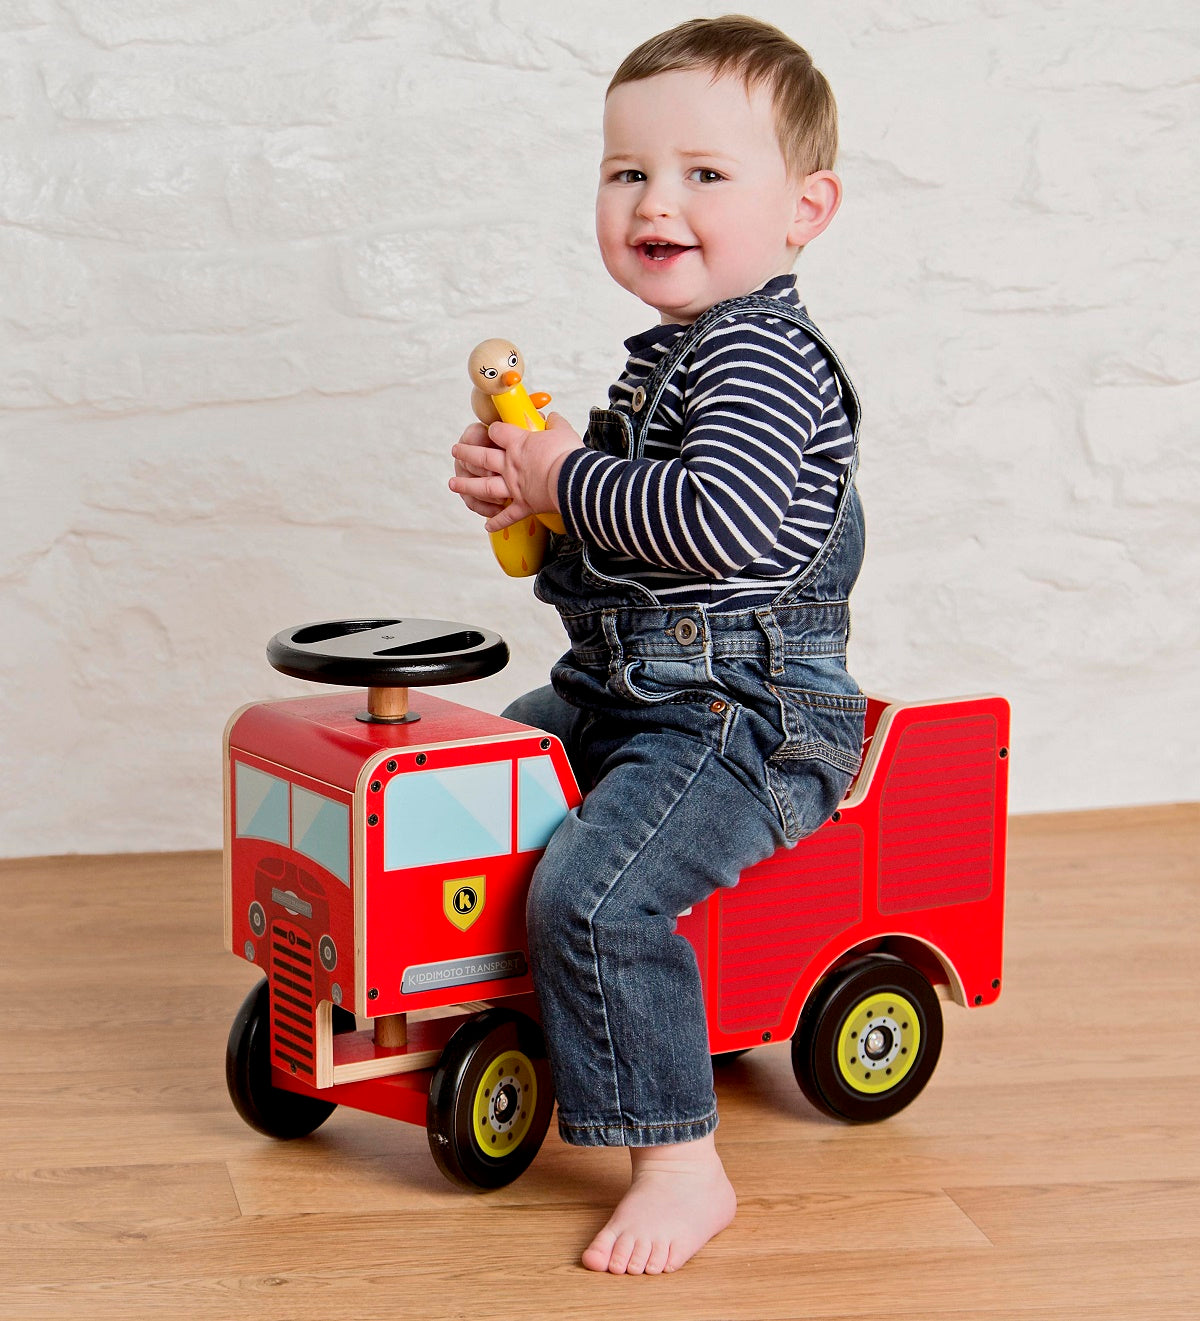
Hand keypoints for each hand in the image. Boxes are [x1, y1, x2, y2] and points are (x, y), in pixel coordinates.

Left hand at [449, 412, 582, 532]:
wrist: (575, 481)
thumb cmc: (568, 455)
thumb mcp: (563, 431)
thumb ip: (555, 424)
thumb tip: (552, 418)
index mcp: (519, 444)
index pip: (497, 432)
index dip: (493, 430)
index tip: (492, 430)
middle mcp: (510, 466)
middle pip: (482, 457)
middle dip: (466, 453)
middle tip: (455, 451)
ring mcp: (514, 487)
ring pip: (484, 487)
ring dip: (466, 486)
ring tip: (452, 484)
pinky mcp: (524, 506)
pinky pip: (507, 516)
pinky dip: (497, 522)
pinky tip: (487, 526)